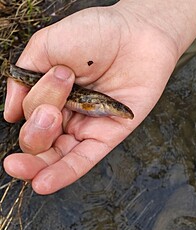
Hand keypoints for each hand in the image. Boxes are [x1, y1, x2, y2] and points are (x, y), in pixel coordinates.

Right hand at [3, 4, 175, 193]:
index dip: (36, 101)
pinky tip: (43, 184)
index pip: (29, 111)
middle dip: (36, 132)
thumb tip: (9, 113)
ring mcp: (87, 126)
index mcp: (51, 93)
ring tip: (21, 166)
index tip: (59, 74)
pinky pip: (84, 160)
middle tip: (51, 112)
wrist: (139, 36)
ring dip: (37, 165)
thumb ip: (24, 78)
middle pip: (39, 139)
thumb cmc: (97, 34)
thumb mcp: (49, 45)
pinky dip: (64, 173)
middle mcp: (67, 113)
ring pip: (57, 155)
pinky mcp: (108, 136)